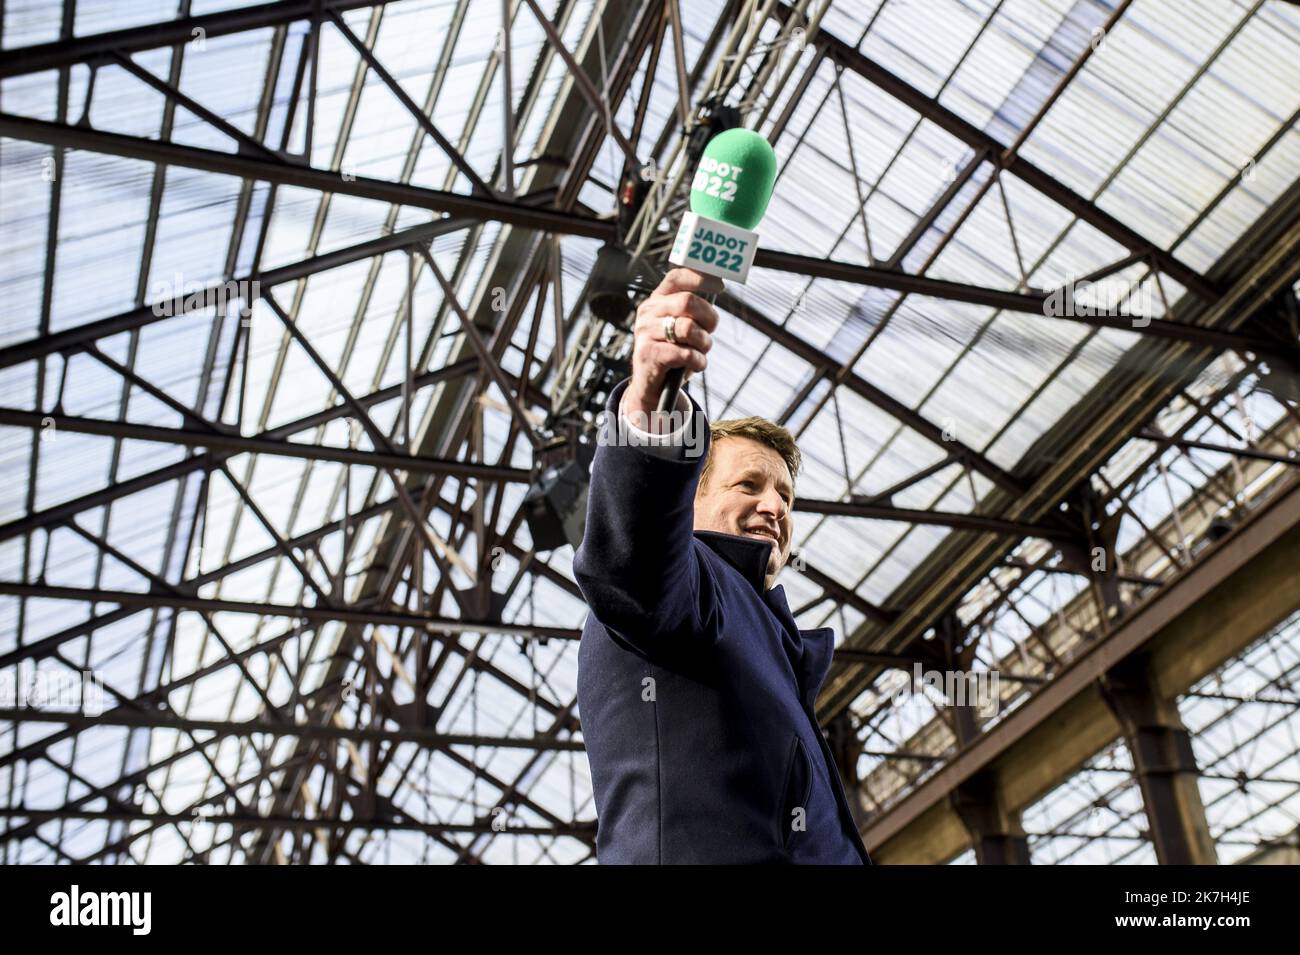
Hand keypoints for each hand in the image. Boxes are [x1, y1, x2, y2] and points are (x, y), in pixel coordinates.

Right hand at [623, 267, 723, 418]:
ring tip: (701, 352)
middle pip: (687, 301)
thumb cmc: (674, 352)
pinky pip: (686, 353)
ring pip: (688, 328)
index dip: (700, 278)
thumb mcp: (682, 327)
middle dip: (708, 317)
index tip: (720, 287)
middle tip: (710, 331)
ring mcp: (645, 332)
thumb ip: (694, 310)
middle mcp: (648, 312)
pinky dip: (699, 361)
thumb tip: (717, 287)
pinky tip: (696, 365)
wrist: (653, 386)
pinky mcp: (648, 354)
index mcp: (656, 300)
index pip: (676, 277)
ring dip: (704, 343)